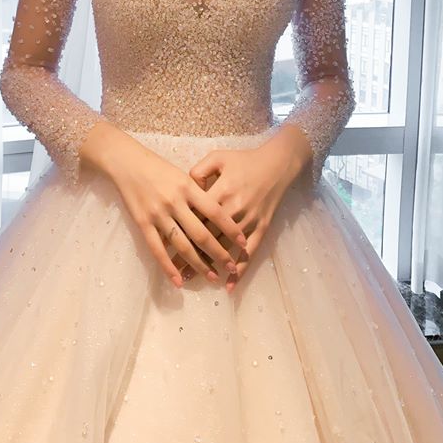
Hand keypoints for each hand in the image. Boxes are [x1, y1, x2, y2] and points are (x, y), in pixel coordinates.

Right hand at [107, 141, 247, 287]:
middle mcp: (175, 202)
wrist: (128, 163)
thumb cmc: (159, 167)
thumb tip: (218, 214)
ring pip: (182, 245)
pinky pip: (157, 249)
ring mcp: (158, 214)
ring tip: (213, 277)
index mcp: (188, 187)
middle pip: (201, 233)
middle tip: (232, 267)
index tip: (243, 243)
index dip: (231, 229)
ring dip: (199, 264)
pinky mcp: (143, 223)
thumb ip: (199, 192)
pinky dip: (168, 267)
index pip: (215, 212)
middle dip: (219, 253)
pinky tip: (179, 281)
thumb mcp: (183, 174)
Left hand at [185, 137, 301, 292]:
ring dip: (210, 265)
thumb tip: (185, 188)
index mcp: (221, 191)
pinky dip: (239, 270)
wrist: (277, 164)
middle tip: (174, 269)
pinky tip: (229, 285)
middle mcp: (234, 209)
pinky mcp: (261, 228)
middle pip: (208, 236)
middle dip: (190, 254)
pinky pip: (249, 252)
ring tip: (193, 278)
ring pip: (225, 248)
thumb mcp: (218, 157)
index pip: (196, 216)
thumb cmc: (244, 160)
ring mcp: (248, 221)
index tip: (165, 244)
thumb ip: (198, 171)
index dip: (181, 230)